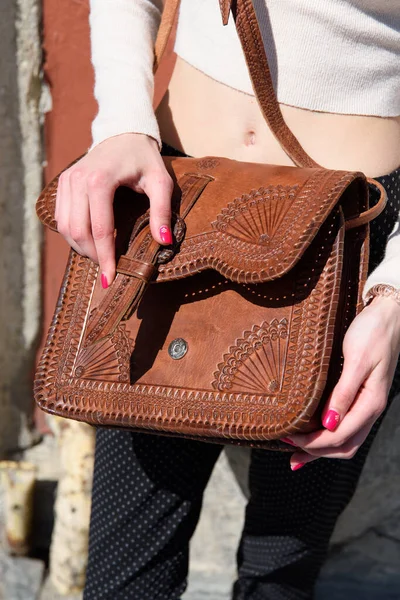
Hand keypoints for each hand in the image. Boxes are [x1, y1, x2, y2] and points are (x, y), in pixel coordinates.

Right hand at [54, 133, 173, 287]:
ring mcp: (66, 181)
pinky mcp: (62, 184)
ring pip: (65, 227)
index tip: (110, 277)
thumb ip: (162, 211)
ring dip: (81, 248)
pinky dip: (73, 235)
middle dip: (92, 255)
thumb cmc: (144, 159)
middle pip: (78, 231)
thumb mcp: (161, 182)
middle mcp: (77, 180)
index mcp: (100, 180)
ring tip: (100, 257)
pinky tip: (90, 242)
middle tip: (108, 270)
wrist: (123, 133)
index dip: (105, 256)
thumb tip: (164, 242)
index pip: (100, 228)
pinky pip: (61, 218)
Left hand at [283, 296, 399, 469]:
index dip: (314, 444)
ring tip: (297, 453)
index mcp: (371, 403)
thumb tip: (329, 424)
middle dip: (317, 453)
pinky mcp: (361, 396)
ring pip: (347, 439)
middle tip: (289, 453)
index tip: (289, 439)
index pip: (340, 436)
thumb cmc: (372, 333)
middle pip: (345, 445)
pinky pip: (347, 425)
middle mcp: (370, 408)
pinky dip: (329, 436)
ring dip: (323, 450)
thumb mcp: (356, 361)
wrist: (388, 316)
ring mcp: (367, 404)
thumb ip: (343, 393)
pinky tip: (315, 433)